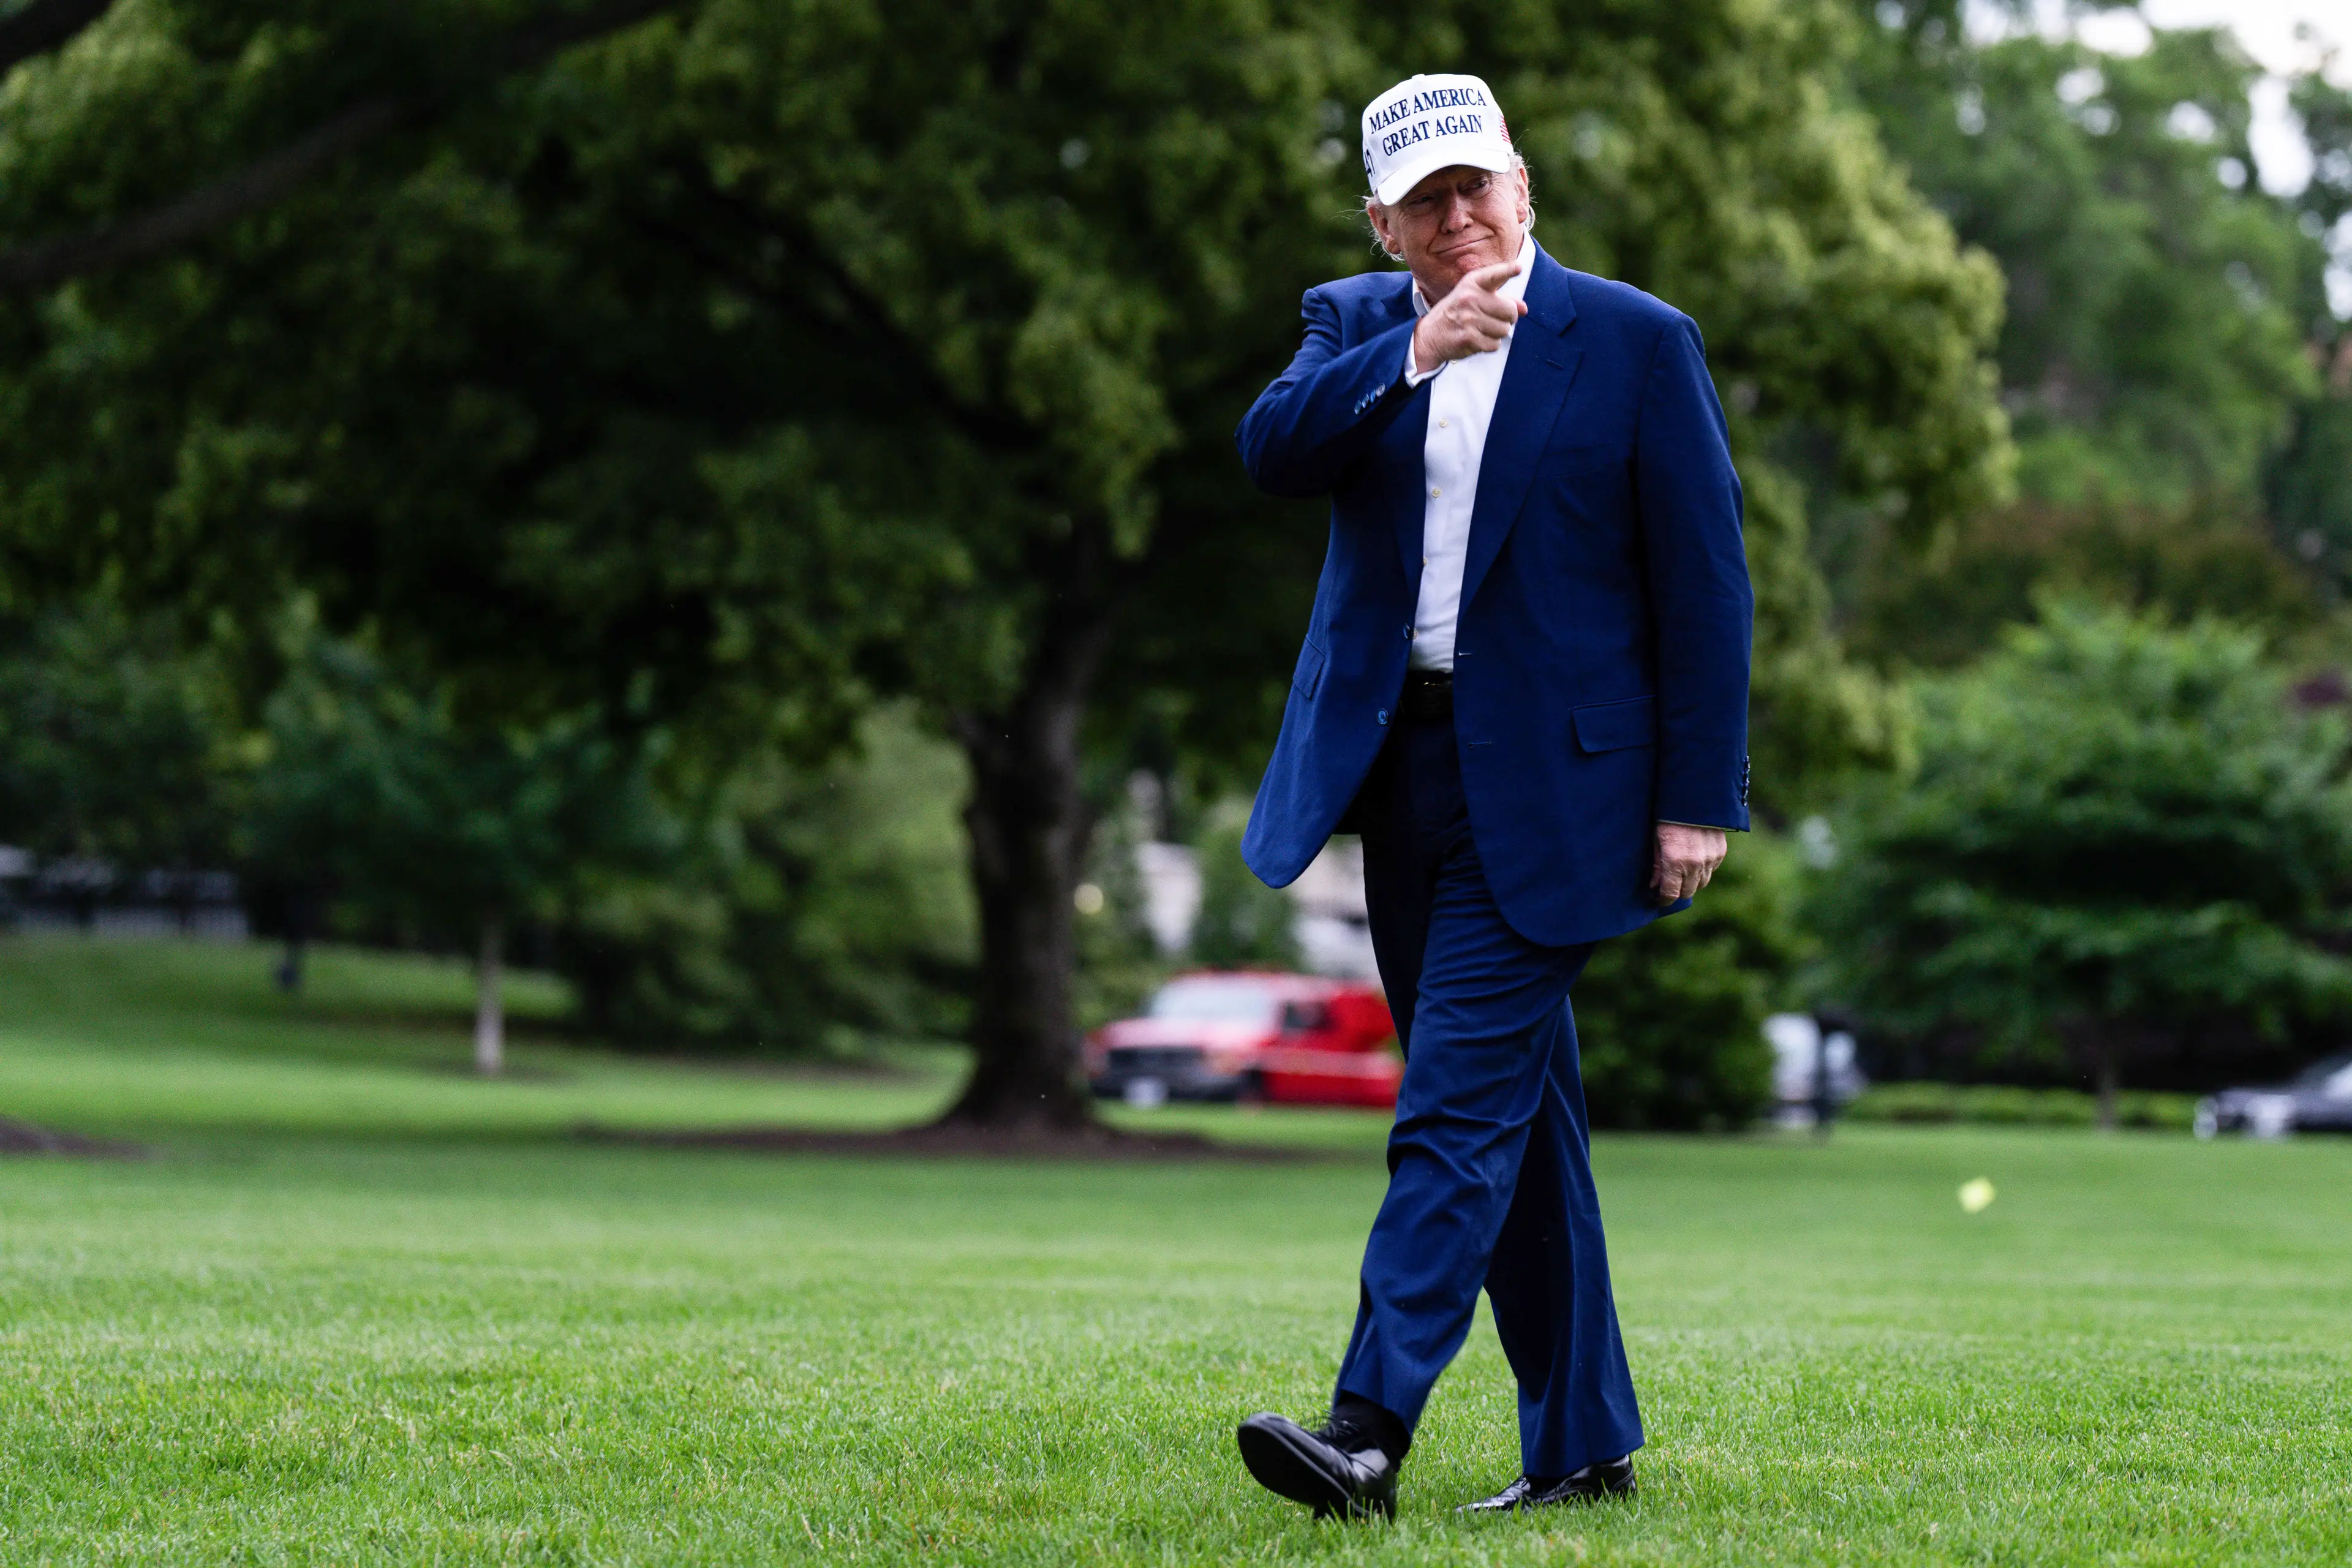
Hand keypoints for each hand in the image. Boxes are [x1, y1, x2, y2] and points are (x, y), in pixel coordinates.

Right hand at [1411, 261, 1526, 373]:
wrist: (1429, 337)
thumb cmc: (1456, 314)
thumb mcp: (1474, 299)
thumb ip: (1501, 300)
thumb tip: (1524, 309)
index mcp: (1471, 284)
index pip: (1494, 275)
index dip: (1508, 271)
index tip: (1518, 268)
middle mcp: (1470, 298)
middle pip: (1510, 311)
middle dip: (1506, 319)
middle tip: (1492, 319)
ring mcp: (1469, 318)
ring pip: (1504, 330)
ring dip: (1497, 333)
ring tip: (1481, 329)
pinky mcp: (1469, 338)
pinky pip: (1495, 344)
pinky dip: (1489, 345)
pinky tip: (1477, 339)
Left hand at [1651, 823, 1726, 905]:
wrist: (1694, 797)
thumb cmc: (1668, 816)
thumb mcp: (1656, 840)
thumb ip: (1656, 865)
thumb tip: (1654, 885)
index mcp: (1675, 861)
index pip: (1671, 893)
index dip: (1663, 899)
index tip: (1658, 898)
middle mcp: (1695, 864)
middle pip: (1688, 892)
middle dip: (1677, 892)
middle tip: (1668, 885)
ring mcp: (1710, 859)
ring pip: (1702, 883)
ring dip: (1691, 882)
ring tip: (1681, 873)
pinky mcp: (1720, 852)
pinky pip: (1712, 870)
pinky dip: (1703, 870)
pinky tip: (1693, 861)